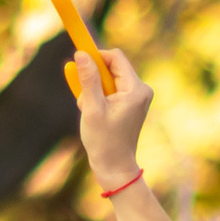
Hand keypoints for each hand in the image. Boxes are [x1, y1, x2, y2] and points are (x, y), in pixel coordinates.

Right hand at [71, 45, 150, 194]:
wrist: (115, 167)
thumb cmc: (104, 141)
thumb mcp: (92, 108)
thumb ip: (87, 79)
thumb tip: (81, 54)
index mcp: (136, 89)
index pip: (115, 57)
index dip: (96, 56)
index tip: (78, 60)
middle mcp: (141, 90)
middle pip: (112, 67)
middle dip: (93, 79)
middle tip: (84, 99)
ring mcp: (137, 97)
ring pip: (109, 80)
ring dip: (94, 91)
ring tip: (89, 111)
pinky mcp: (131, 104)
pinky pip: (111, 90)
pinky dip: (99, 98)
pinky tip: (95, 115)